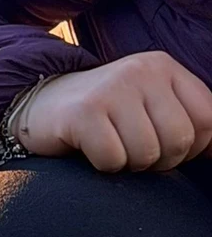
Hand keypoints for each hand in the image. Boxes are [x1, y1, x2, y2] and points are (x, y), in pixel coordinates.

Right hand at [16, 51, 211, 171]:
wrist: (41, 107)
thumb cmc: (101, 118)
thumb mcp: (147, 107)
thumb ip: (183, 120)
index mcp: (164, 68)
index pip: (208, 119)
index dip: (193, 149)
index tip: (166, 150)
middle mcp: (143, 71)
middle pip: (180, 140)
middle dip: (161, 162)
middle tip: (135, 155)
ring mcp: (113, 89)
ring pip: (147, 153)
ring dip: (129, 166)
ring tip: (113, 151)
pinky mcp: (84, 113)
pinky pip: (112, 160)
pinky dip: (103, 168)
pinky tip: (91, 152)